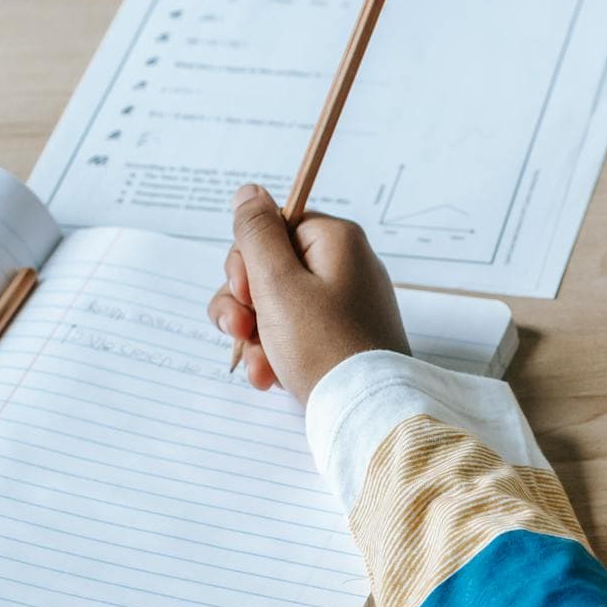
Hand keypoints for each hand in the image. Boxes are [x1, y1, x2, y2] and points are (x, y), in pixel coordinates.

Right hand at [207, 185, 409, 405]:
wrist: (366, 413)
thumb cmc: (323, 347)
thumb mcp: (278, 284)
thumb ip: (256, 234)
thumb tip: (249, 192)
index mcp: (337, 241)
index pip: (273, 229)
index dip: (247, 262)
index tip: (244, 291)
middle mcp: (346, 266)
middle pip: (269, 268)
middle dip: (244, 304)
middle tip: (241, 330)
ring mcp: (345, 304)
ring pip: (275, 305)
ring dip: (254, 335)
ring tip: (258, 365)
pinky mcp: (342, 337)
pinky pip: (296, 334)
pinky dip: (276, 353)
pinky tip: (269, 376)